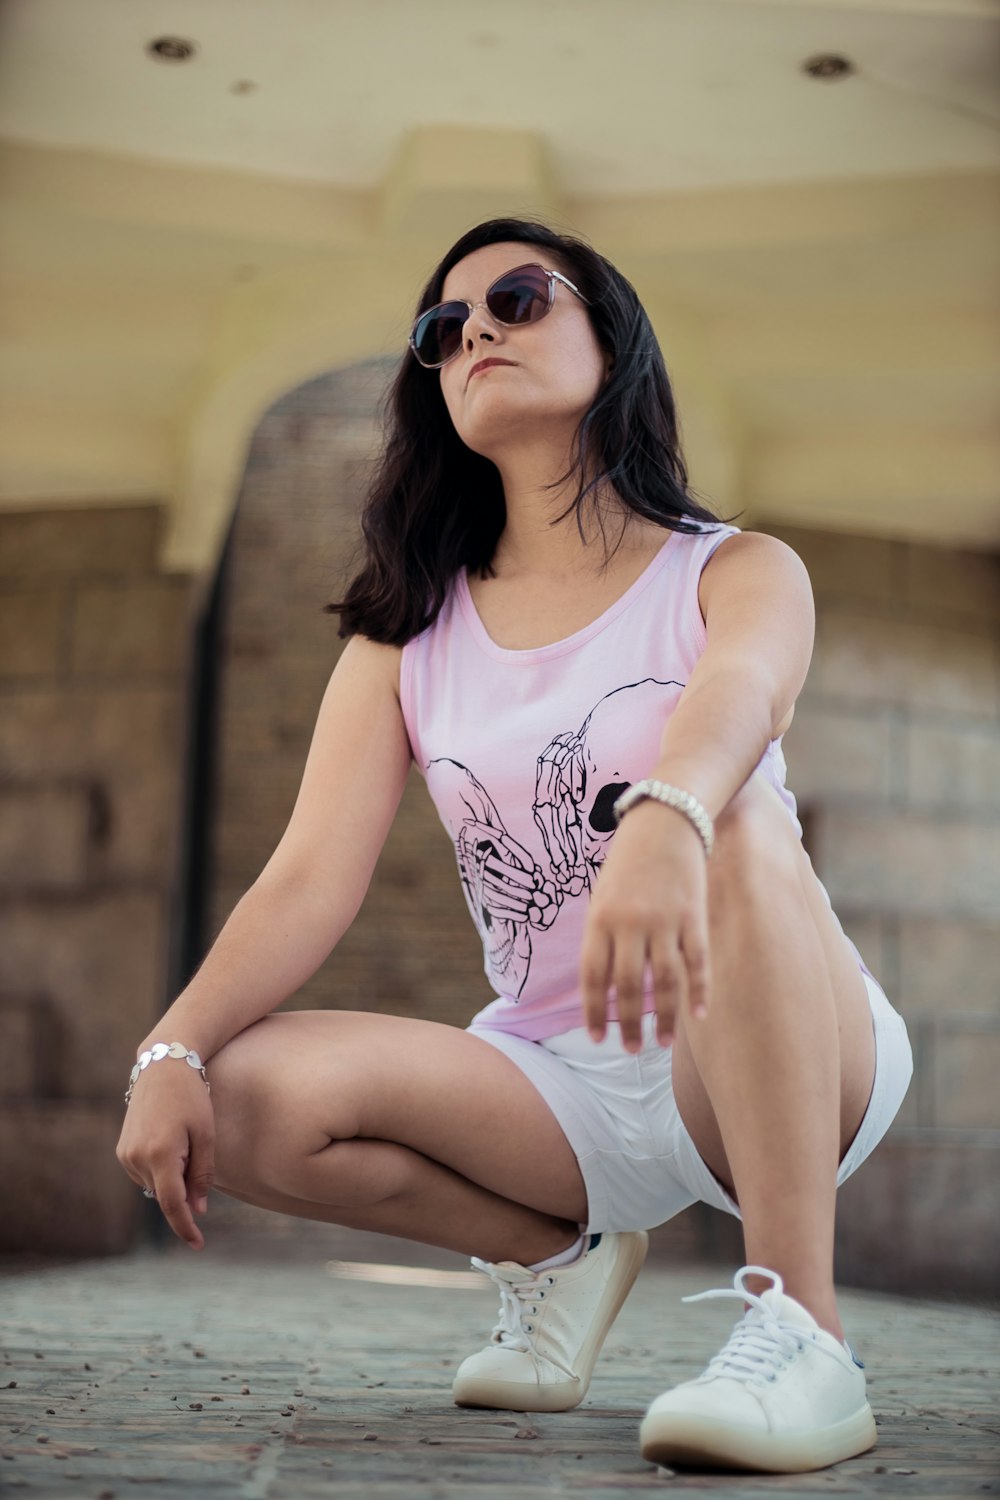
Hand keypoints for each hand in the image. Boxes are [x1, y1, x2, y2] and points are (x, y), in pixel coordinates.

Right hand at [116, 1062, 215, 1249]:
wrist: (162, 1066)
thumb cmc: (191, 1097)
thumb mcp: (206, 1134)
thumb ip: (202, 1175)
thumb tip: (198, 1210)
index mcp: (161, 1154)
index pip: (173, 1204)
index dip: (186, 1227)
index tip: (198, 1245)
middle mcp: (137, 1158)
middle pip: (166, 1195)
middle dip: (185, 1192)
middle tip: (198, 1156)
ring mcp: (125, 1155)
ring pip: (155, 1186)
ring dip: (173, 1179)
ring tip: (183, 1140)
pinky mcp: (122, 1151)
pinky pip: (145, 1174)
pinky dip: (161, 1170)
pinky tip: (170, 1143)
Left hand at [579, 802, 711, 1051]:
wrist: (666, 820)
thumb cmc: (628, 861)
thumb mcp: (603, 895)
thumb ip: (604, 936)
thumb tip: (606, 984)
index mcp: (600, 919)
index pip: (594, 977)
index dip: (595, 1012)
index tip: (597, 1038)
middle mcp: (631, 924)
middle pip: (629, 986)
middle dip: (629, 1024)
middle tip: (632, 1050)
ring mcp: (665, 921)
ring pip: (665, 982)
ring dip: (664, 1018)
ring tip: (662, 1042)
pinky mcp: (694, 917)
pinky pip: (697, 963)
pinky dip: (699, 992)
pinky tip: (697, 1015)